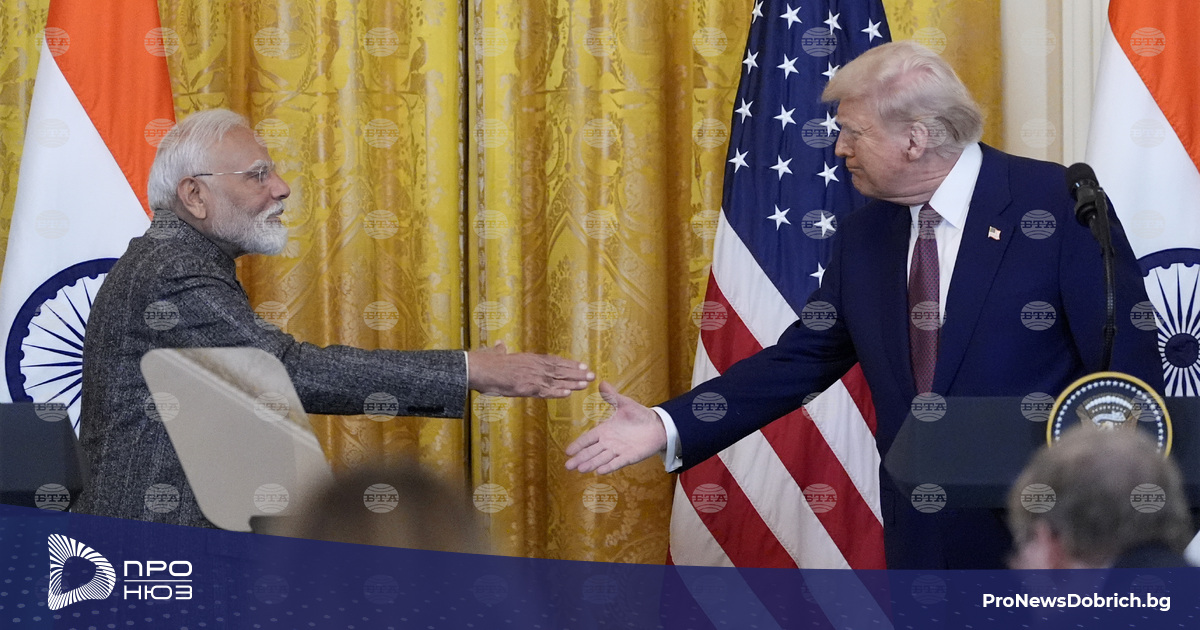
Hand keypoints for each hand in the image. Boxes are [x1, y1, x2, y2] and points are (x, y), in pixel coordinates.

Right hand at [468, 342, 593, 397]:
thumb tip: (500, 345)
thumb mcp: (496, 354)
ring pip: (556, 380)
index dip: (568, 364)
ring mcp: (530, 376)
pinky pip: (544, 391)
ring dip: (572, 382)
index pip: (553, 361)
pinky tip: (569, 393)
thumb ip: (501, 350)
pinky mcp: (525, 387)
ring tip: (587, 383)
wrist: (477, 368)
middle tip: (592, 374)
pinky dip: (557, 392)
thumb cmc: (484, 362)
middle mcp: (533, 366)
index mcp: (528, 358)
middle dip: (577, 373)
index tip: (582, 366)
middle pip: (559, 369)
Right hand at [565, 381, 666, 473]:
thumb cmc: (639, 415)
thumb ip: (612, 396)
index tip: (567, 451)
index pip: (588, 438)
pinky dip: (609, 467)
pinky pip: (617, 463)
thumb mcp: (625, 404)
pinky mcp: (629, 457)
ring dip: (592, 464)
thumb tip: (602, 382)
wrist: (657, 426)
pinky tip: (600, 471)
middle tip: (568, 466)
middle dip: (580, 458)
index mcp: (605, 430)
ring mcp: (618, 450)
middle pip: (591, 451)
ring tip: (581, 469)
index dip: (578, 444)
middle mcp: (609, 442)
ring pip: (602, 458)